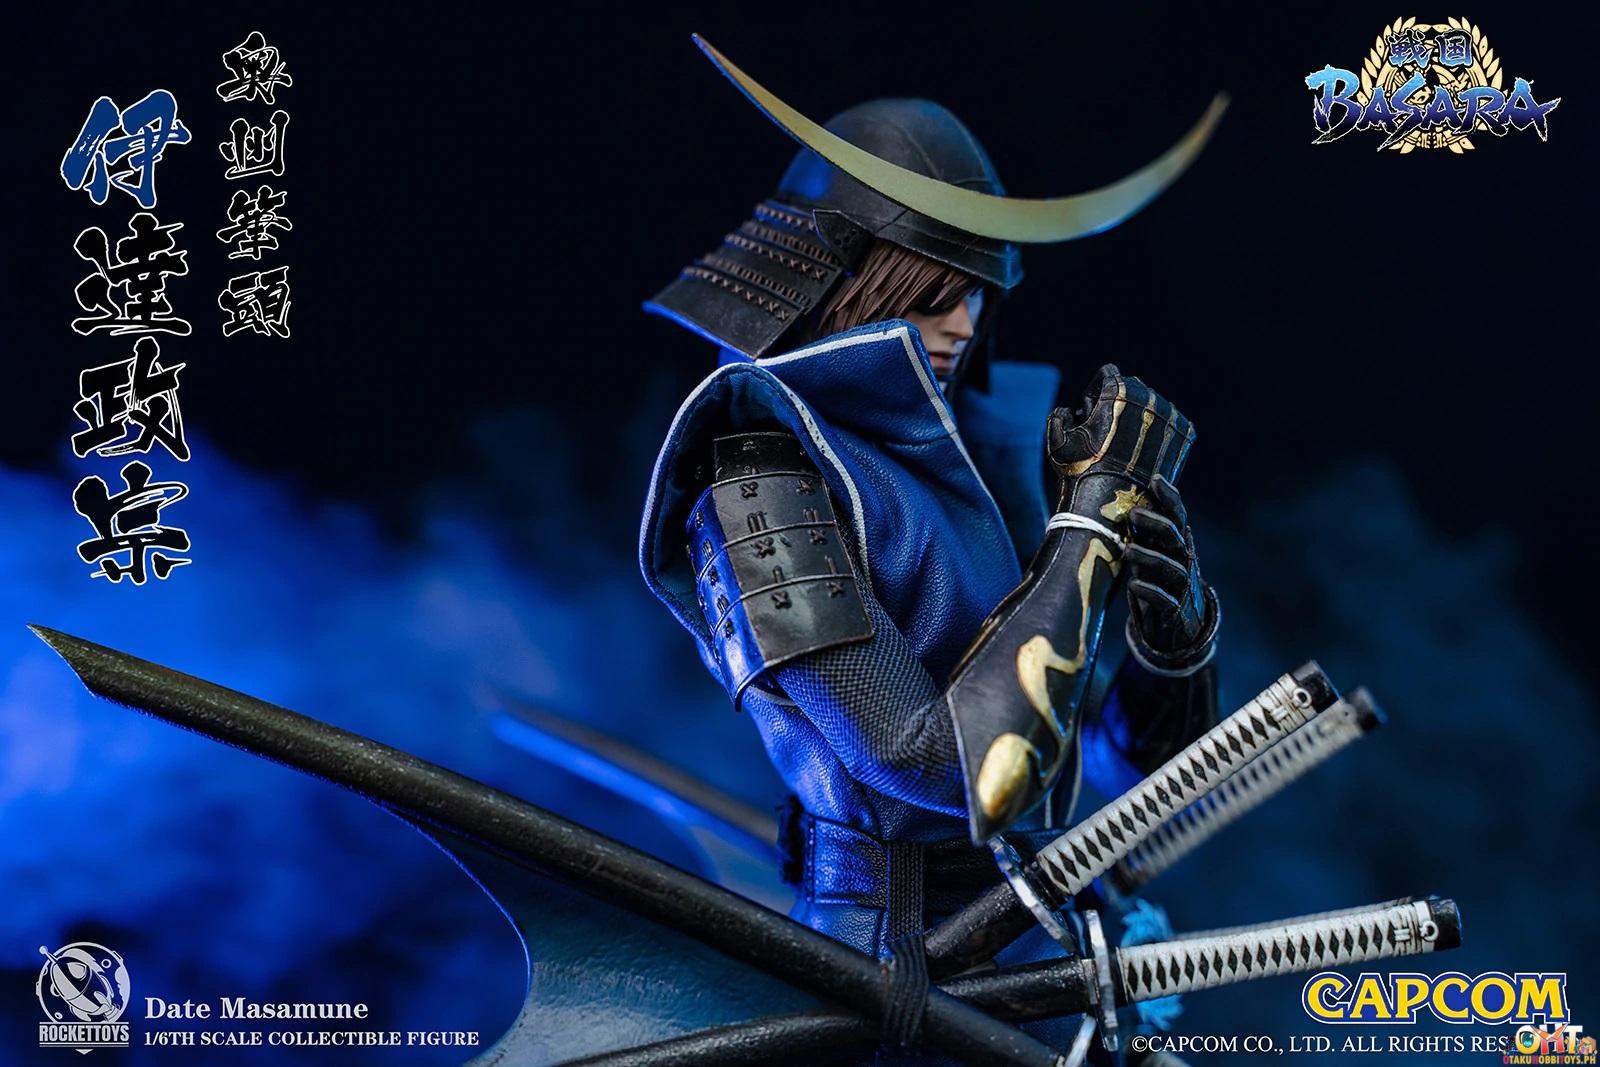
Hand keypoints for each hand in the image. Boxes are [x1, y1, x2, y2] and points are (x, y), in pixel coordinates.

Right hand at [1046, 364, 1192, 496]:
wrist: (1114, 501)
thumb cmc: (1081, 470)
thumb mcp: (1058, 438)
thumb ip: (1059, 414)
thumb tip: (1072, 411)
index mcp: (1118, 389)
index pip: (1107, 374)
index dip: (1094, 393)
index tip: (1091, 416)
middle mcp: (1148, 396)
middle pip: (1131, 387)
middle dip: (1118, 403)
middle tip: (1108, 433)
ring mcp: (1169, 414)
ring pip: (1152, 405)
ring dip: (1139, 417)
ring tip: (1125, 445)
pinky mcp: (1185, 432)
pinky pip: (1168, 422)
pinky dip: (1157, 432)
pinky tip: (1144, 451)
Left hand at [1125, 475, 1217, 663]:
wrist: (1179, 627)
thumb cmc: (1159, 583)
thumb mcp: (1152, 555)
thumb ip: (1143, 534)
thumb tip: (1113, 504)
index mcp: (1176, 544)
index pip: (1178, 516)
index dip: (1169, 497)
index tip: (1155, 478)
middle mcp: (1182, 560)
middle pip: (1175, 536)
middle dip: (1156, 523)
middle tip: (1133, 514)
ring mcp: (1181, 585)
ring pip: (1171, 566)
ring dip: (1149, 557)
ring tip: (1128, 550)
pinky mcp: (1175, 609)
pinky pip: (1165, 599)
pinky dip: (1150, 591)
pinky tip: (1133, 585)